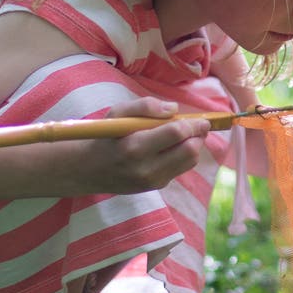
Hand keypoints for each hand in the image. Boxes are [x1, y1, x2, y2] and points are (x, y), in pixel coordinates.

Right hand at [78, 98, 210, 194]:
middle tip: (199, 125)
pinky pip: (181, 168)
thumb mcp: (117, 113)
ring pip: (189, 161)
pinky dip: (184, 155)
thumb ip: (145, 106)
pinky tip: (174, 147)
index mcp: (135, 147)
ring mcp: (153, 181)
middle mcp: (146, 168)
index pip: (176, 134)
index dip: (193, 124)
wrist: (89, 169)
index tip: (202, 119)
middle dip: (198, 136)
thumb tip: (173, 109)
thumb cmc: (105, 136)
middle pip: (190, 151)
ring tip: (186, 134)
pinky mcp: (157, 186)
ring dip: (194, 146)